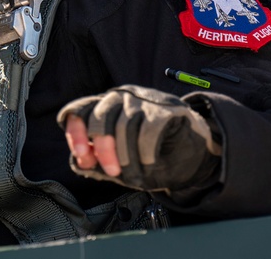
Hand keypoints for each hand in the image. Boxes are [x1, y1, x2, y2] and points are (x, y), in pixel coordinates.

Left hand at [57, 85, 221, 191]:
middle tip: (113, 171)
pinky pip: (148, 130)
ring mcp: (143, 99)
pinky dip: (146, 152)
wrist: (194, 152)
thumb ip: (97, 160)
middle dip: (104, 150)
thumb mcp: (119, 160)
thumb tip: (79, 162)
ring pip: (124, 125)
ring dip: (128, 156)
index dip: (76, 133)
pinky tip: (150, 162)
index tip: (82, 156)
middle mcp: (121, 97)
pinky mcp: (166, 108)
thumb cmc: (152, 155)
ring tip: (135, 174)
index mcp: (104, 108)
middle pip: (100, 118)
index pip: (79, 110)